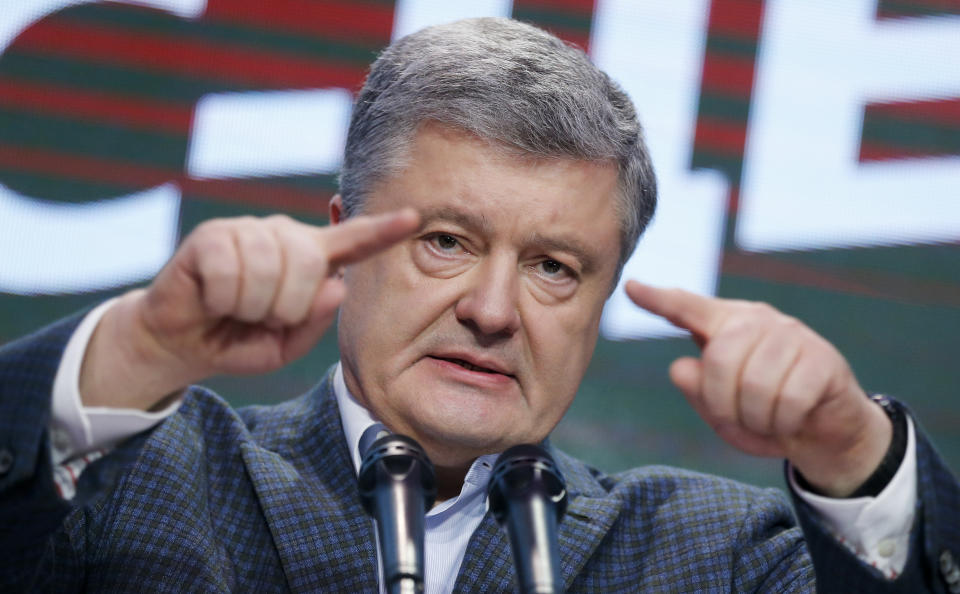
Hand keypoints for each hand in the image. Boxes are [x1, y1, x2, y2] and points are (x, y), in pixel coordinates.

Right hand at [80, 210, 419, 410]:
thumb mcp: (285, 344)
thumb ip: (315, 320)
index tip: (413, 217)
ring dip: (251, 306)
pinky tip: (212, 299)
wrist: (182, 343)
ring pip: (270, 271)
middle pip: (310, 263)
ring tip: (235, 307)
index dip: (383, 230)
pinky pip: (230, 273)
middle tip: (261, 316)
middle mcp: (283, 236)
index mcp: (309, 260)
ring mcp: (247, 230)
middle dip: (286, 306)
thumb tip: (337, 284)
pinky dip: (222, 300)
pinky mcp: (212, 235)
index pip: (353, 241)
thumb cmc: (240, 340)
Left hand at [626, 280, 891, 496]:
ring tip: (767, 420)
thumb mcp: (721, 410)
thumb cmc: (762, 415)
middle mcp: (758, 320)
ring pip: (756, 384)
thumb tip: (679, 367)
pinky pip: (789, 399)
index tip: (631, 288)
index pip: (687, 308)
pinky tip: (792, 420)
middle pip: (720, 359)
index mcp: (725, 325)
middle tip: (740, 419)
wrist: (824, 433)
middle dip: (723, 403)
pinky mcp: (823, 358)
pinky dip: (784, 423)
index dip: (658, 300)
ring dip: (757, 418)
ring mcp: (793, 335)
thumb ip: (697, 389)